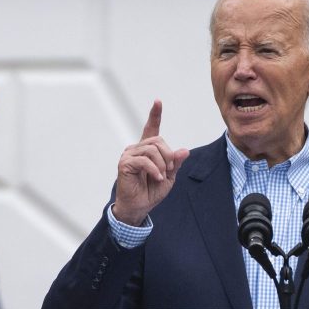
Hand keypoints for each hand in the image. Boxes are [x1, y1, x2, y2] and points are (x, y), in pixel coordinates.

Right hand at [113, 100, 189, 225]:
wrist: (138, 207)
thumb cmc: (151, 192)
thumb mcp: (170, 177)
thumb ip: (175, 163)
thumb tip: (183, 151)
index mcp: (147, 150)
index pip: (151, 128)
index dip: (155, 115)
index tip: (157, 101)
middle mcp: (136, 149)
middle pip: (158, 141)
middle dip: (168, 156)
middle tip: (169, 171)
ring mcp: (129, 155)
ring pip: (152, 149)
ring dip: (162, 164)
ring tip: (161, 176)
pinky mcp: (125, 164)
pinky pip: (144, 160)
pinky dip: (154, 169)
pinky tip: (157, 177)